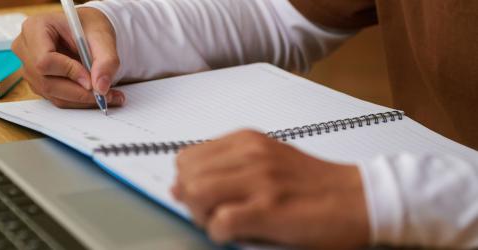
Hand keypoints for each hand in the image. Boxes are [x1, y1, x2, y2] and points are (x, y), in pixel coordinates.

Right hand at [12, 8, 124, 107]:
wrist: (86, 31)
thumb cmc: (90, 27)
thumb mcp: (103, 36)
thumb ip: (106, 60)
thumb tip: (101, 88)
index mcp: (35, 28)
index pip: (45, 60)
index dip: (69, 72)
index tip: (92, 79)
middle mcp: (25, 50)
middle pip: (47, 82)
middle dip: (79, 92)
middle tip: (107, 95)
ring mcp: (29, 68)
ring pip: (53, 94)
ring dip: (81, 99)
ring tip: (109, 96)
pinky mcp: (38, 82)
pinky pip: (56, 98)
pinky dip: (78, 100)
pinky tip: (97, 95)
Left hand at [173, 130, 369, 248]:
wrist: (358, 199)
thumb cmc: (313, 184)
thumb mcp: (266, 162)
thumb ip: (225, 168)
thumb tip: (180, 186)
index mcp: (247, 141)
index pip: (187, 157)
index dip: (189, 182)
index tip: (204, 196)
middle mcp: (251, 154)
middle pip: (187, 175)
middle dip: (191, 200)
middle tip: (212, 213)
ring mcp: (260, 181)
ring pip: (197, 193)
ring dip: (203, 216)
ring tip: (224, 222)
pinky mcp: (270, 209)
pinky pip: (220, 222)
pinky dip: (221, 233)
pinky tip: (238, 233)